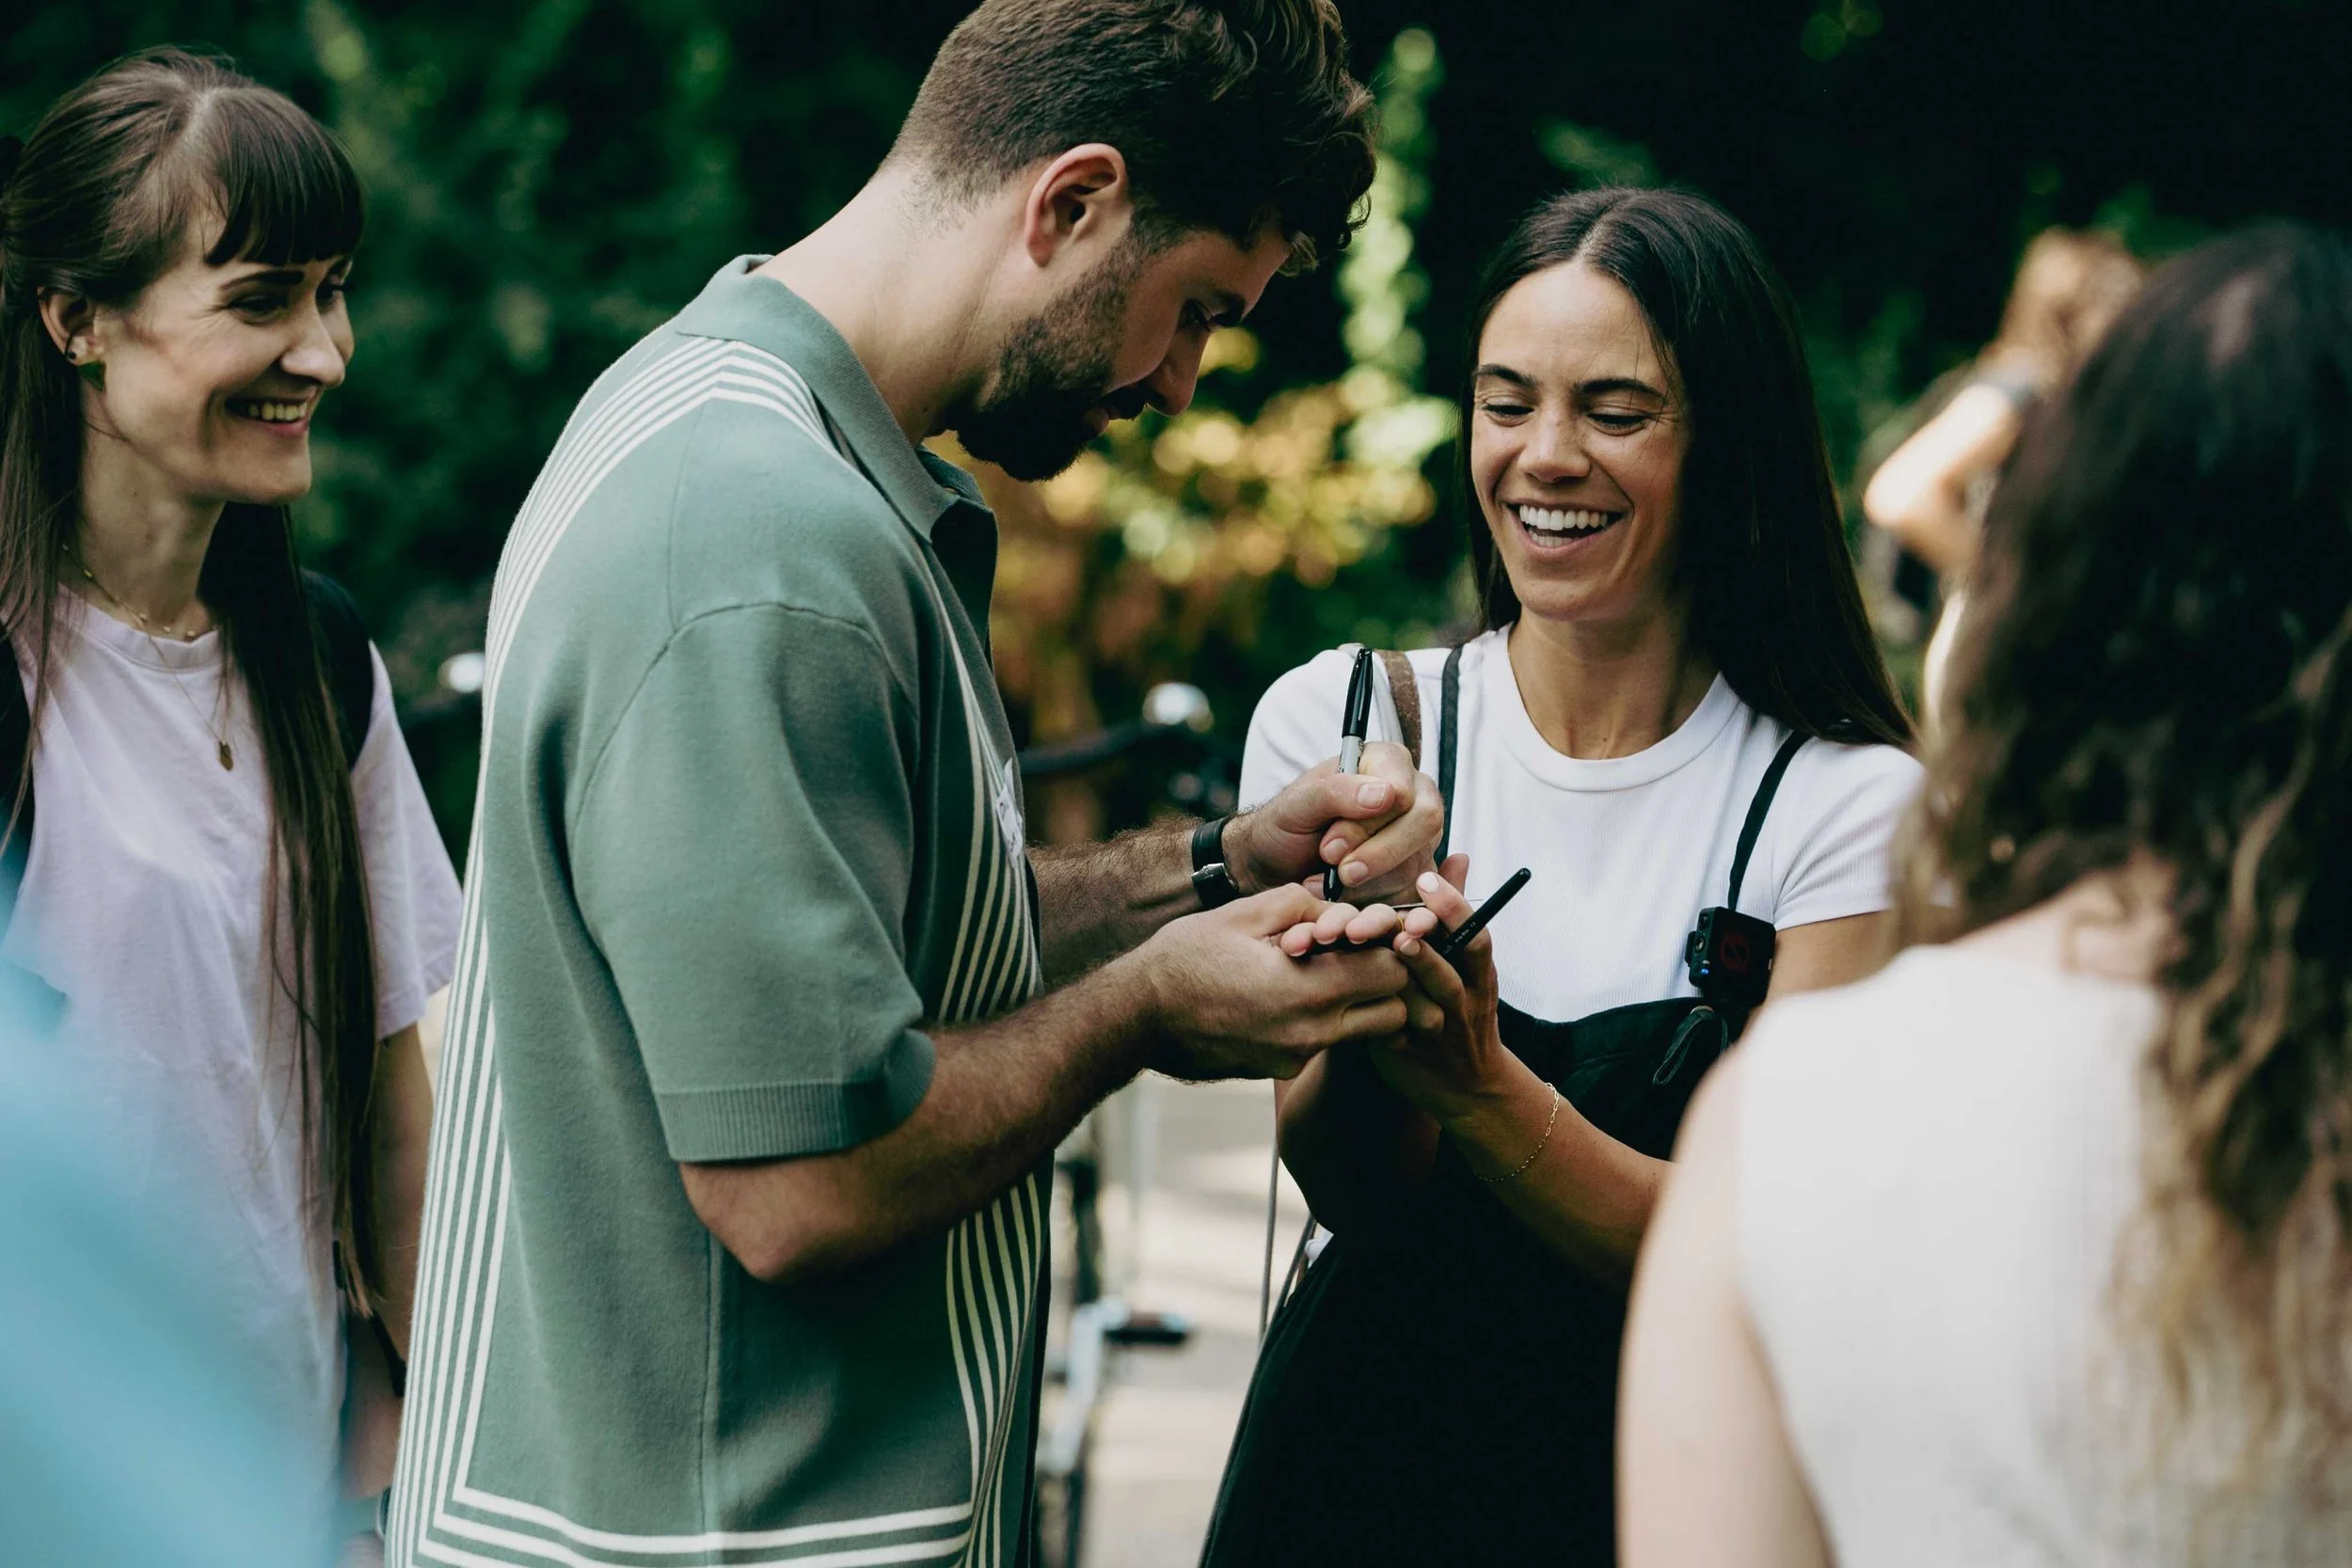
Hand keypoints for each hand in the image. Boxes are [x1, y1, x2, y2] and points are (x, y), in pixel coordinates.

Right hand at [1138, 883, 1410, 1081]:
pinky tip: (1292, 995)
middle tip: (1360, 953)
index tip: (1370, 930)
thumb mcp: (1247, 913)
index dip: (1390, 945)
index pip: (1393, 972)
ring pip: (1364, 1032)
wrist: (1140, 1014)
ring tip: (1327, 973)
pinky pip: (1326, 1043)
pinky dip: (1326, 1019)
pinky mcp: (1280, 1069)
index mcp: (1307, 989)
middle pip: (1393, 1012)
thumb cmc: (1188, 956)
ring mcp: (1296, 1057)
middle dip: (1388, 980)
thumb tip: (1343, 912)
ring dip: (1361, 1002)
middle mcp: (1311, 1033)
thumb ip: (1306, 905)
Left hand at [1225, 741, 1441, 902]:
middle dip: (1378, 855)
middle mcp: (1414, 797)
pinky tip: (1357, 912)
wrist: (1277, 867)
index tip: (1330, 847)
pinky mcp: (1418, 876)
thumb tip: (1386, 794)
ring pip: (1421, 863)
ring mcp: (1420, 839)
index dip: (1370, 824)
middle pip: (1425, 823)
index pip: (1404, 791)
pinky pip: (1423, 896)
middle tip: (1339, 874)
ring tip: (1331, 888)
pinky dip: (1390, 910)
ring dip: (1372, 885)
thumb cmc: (1286, 826)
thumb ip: (1336, 792)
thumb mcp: (1297, 805)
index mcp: (1387, 763)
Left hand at [1367, 860, 1513, 1123]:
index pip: (1475, 938)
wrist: (1467, 1088)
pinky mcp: (1407, 1053)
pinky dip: (1371, 1011)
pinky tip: (1346, 991)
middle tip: (1399, 924)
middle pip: (1447, 970)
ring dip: (1403, 979)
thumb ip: (1452, 914)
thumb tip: (1458, 857)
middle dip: (1422, 946)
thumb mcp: (1465, 965)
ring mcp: (1437, 1031)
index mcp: (1478, 975)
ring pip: (1422, 1004)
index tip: (1427, 881)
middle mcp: (1463, 1002)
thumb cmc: (1459, 1010)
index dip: (1454, 910)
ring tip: (1385, 952)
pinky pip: (1389, 1031)